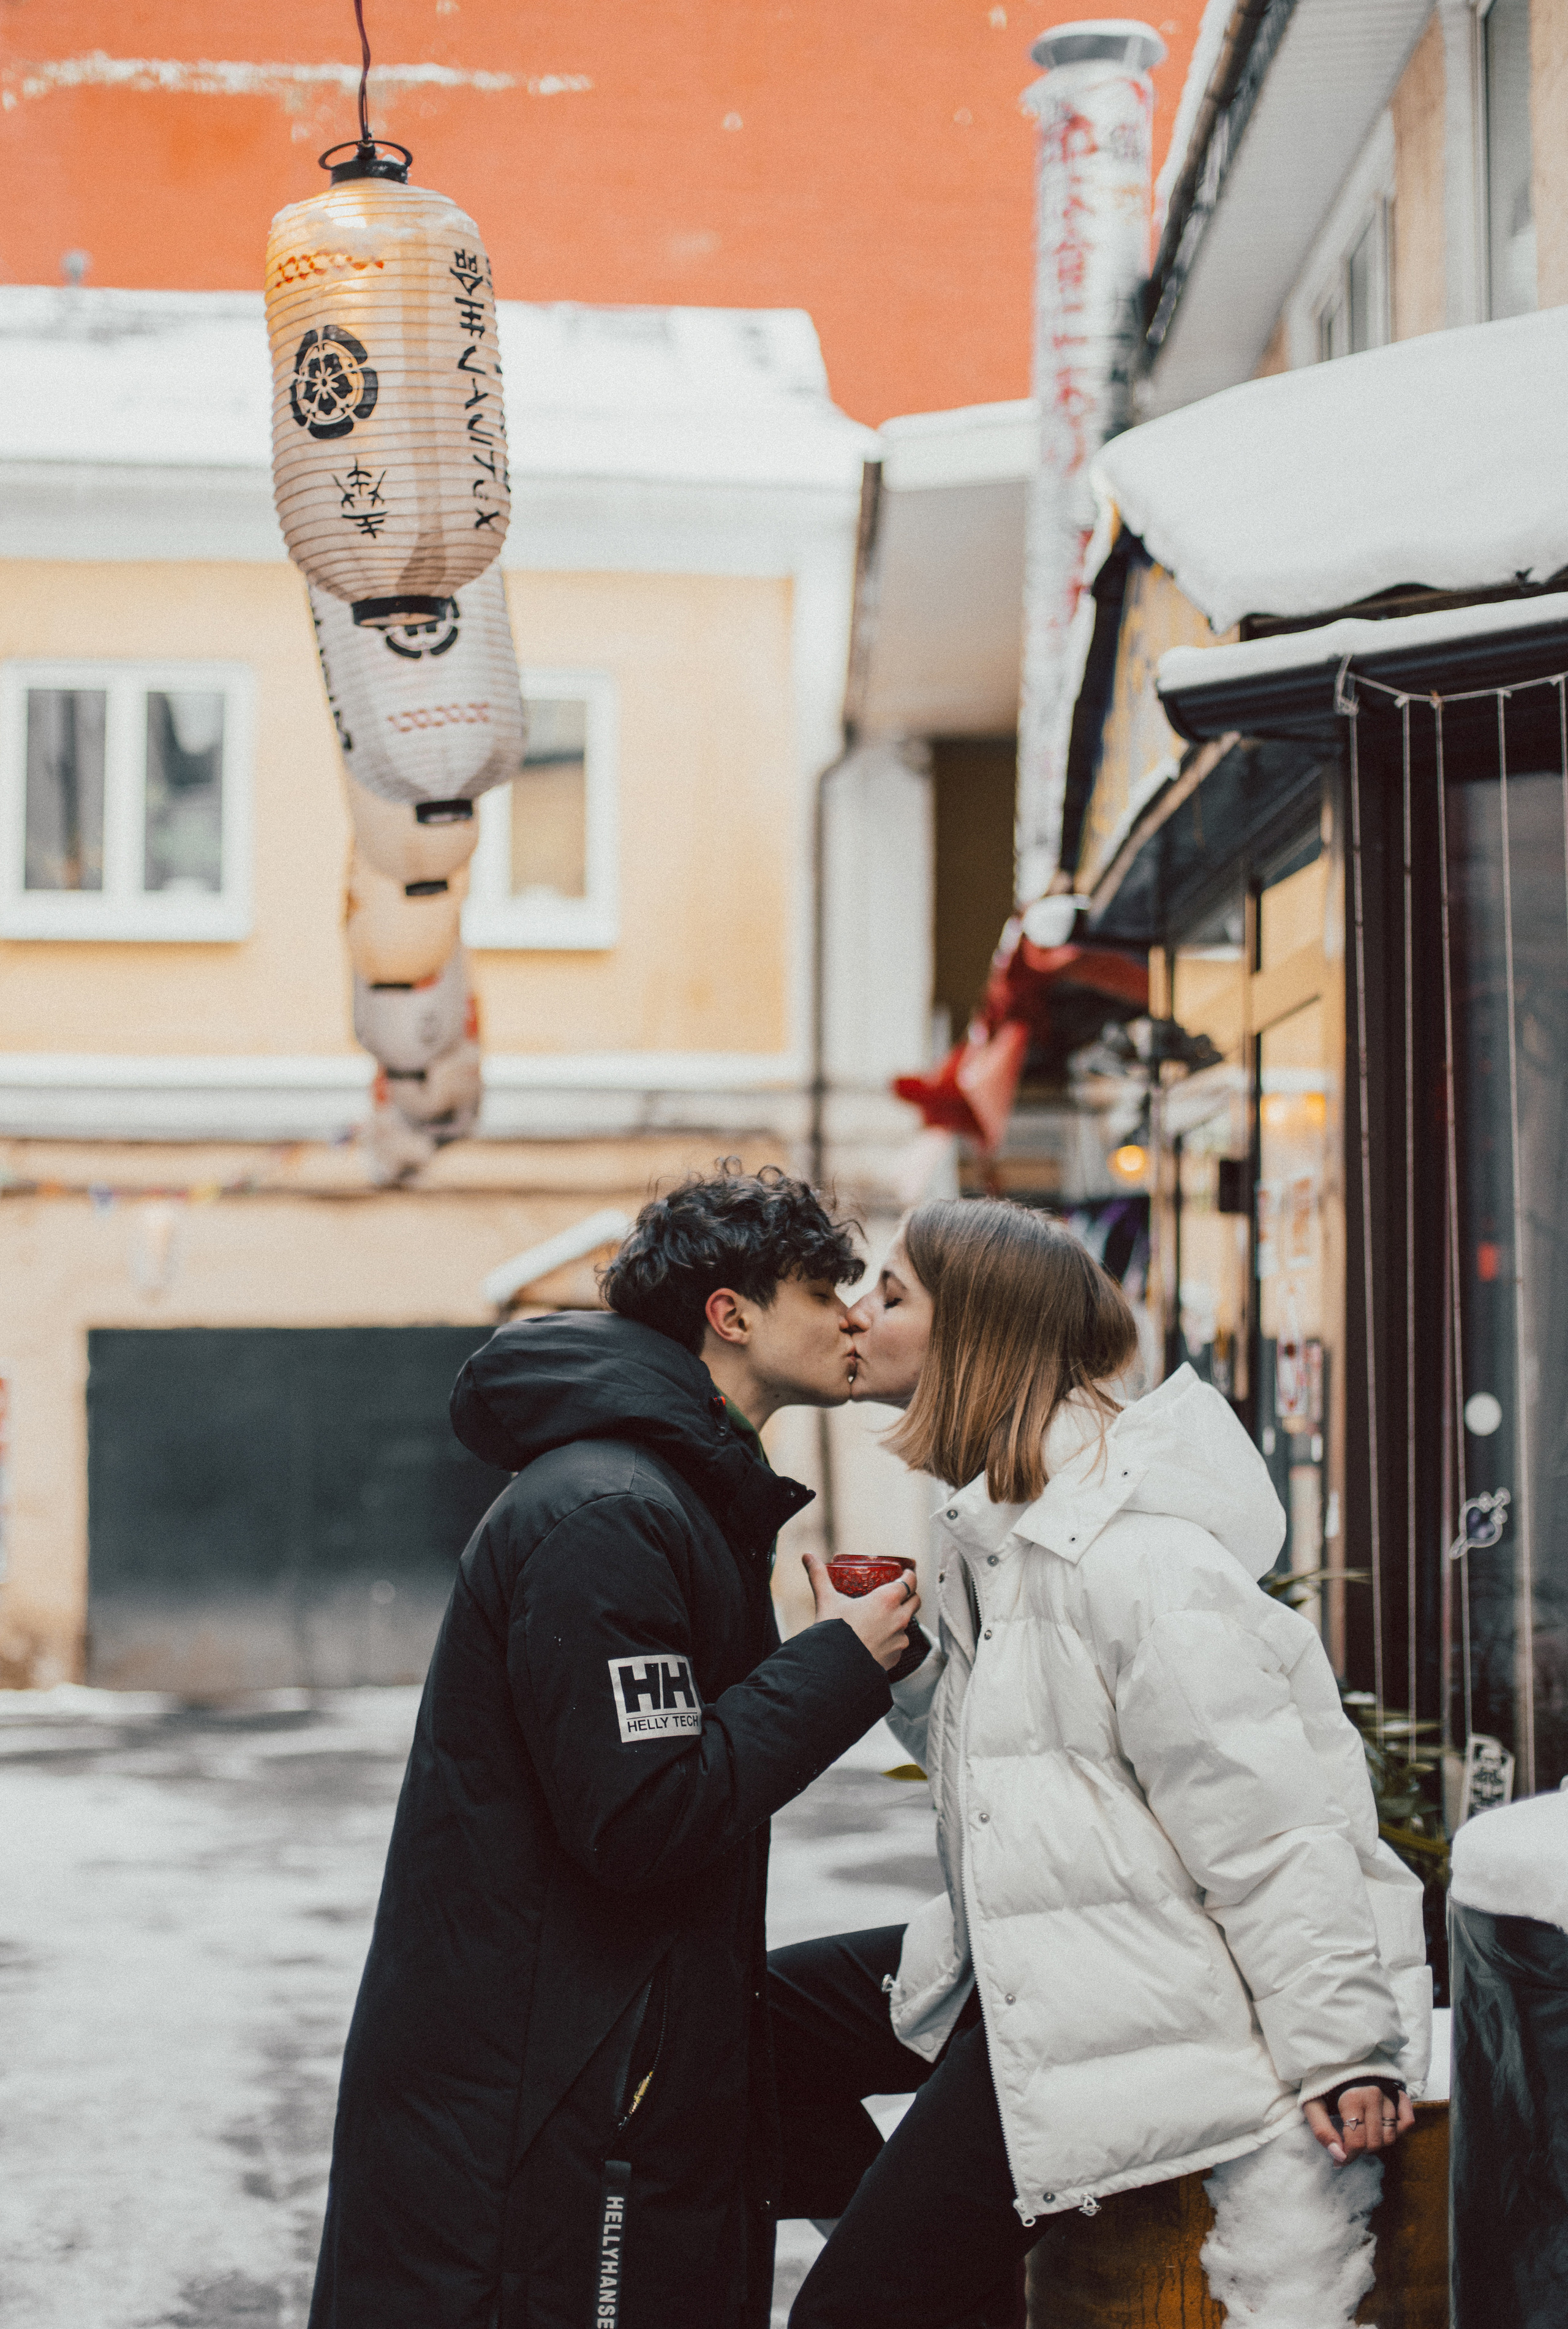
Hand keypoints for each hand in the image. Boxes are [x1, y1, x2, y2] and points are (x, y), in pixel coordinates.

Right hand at [802, 1551, 919, 1672]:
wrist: (833, 1668)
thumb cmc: (833, 1631)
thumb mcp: (826, 1599)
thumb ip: (818, 1576)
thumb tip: (807, 1556)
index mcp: (887, 1600)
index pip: (910, 1582)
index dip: (910, 1575)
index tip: (906, 1573)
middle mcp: (898, 1619)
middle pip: (915, 1601)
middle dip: (909, 1595)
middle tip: (898, 1593)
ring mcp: (899, 1640)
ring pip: (906, 1625)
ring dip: (898, 1620)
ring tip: (882, 1619)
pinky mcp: (896, 1658)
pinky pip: (898, 1645)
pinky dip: (891, 1640)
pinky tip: (877, 1640)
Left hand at [1303, 2084, 1414, 2164]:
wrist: (1336, 2057)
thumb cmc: (1323, 2083)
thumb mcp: (1312, 2104)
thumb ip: (1322, 2131)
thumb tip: (1338, 2156)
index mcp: (1353, 2098)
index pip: (1357, 2142)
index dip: (1348, 2157)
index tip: (1339, 2160)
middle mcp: (1374, 2095)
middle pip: (1375, 2143)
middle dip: (1360, 2150)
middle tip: (1349, 2141)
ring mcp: (1389, 2094)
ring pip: (1391, 2137)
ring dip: (1377, 2142)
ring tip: (1363, 2133)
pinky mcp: (1398, 2093)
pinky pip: (1407, 2121)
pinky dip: (1397, 2130)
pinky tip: (1381, 2126)